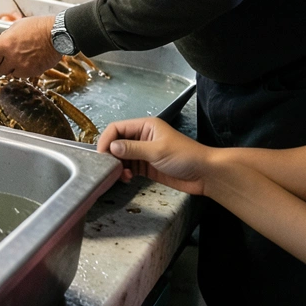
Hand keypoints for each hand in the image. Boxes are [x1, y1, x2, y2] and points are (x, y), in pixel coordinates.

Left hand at [0, 15, 60, 77]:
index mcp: (5, 45)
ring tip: (15, 58)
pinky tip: (26, 60)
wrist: (58, 34)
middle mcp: (12, 58)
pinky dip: (21, 70)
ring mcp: (23, 67)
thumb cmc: (38, 27)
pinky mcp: (33, 72)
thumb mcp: (15, 27)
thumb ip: (4, 39)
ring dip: (8, 68)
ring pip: (9, 74)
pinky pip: (22, 75)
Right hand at [96, 117, 211, 194]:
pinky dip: (124, 173)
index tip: (101, 155)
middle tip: (109, 168)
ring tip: (121, 175)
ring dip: (118, 166)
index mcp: (145, 126)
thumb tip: (111, 147)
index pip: (117, 128)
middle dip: (111, 154)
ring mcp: (144, 152)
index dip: (106, 139)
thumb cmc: (185, 156)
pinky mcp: (146, 166)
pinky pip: (128, 167)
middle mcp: (142, 137)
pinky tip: (127, 179)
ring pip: (121, 156)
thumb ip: (132, 149)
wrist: (204, 174)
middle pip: (117, 142)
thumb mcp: (157, 150)